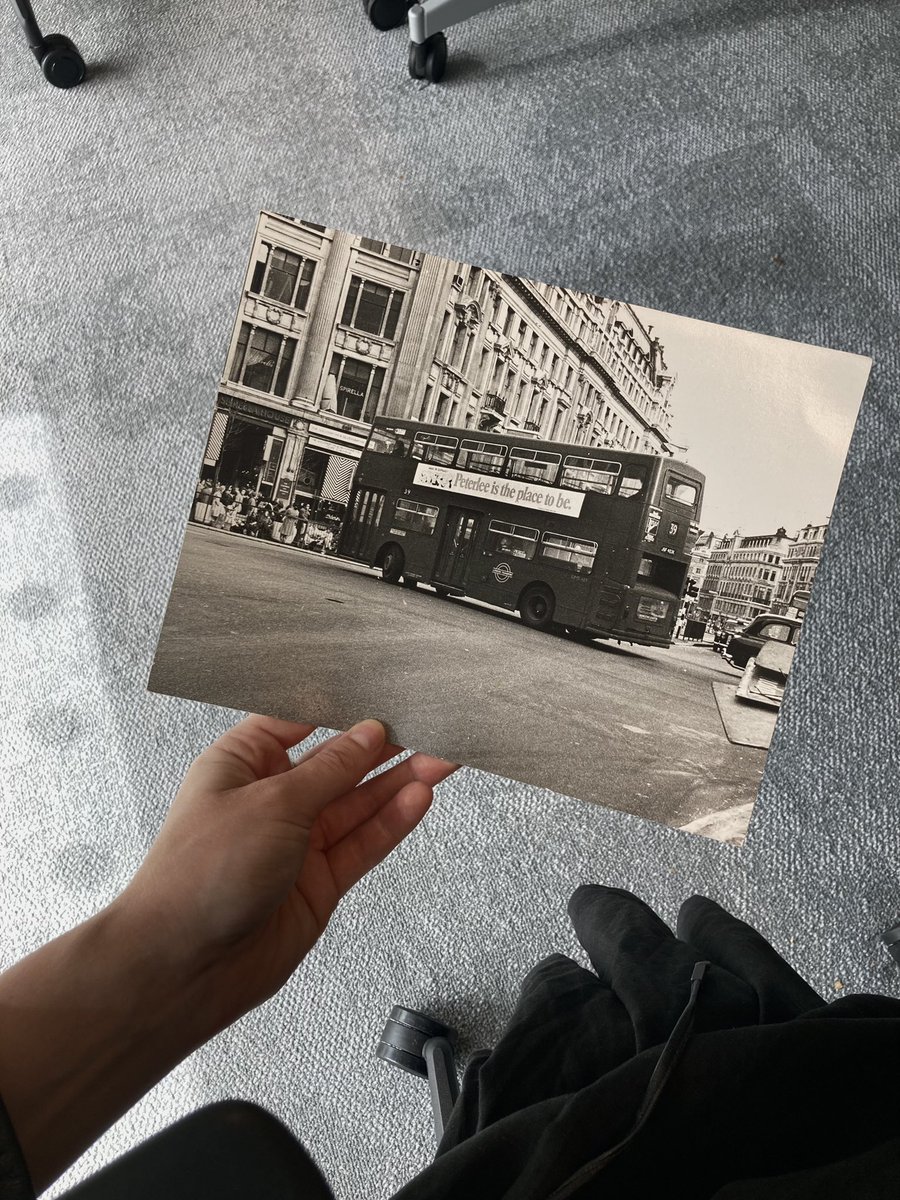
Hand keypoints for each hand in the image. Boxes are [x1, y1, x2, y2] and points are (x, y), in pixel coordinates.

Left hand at [115, 715, 455, 1025]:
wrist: (184, 966)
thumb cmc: (201, 874)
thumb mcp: (273, 802)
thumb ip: (330, 769)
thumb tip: (367, 734)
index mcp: (241, 764)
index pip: (297, 722)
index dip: (339, 707)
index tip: (381, 692)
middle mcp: (269, 800)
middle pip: (336, 763)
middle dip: (382, 746)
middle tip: (429, 725)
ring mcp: (295, 843)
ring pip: (357, 804)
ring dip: (398, 782)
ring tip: (443, 757)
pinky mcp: (318, 882)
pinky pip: (362, 844)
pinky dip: (392, 822)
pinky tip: (419, 797)